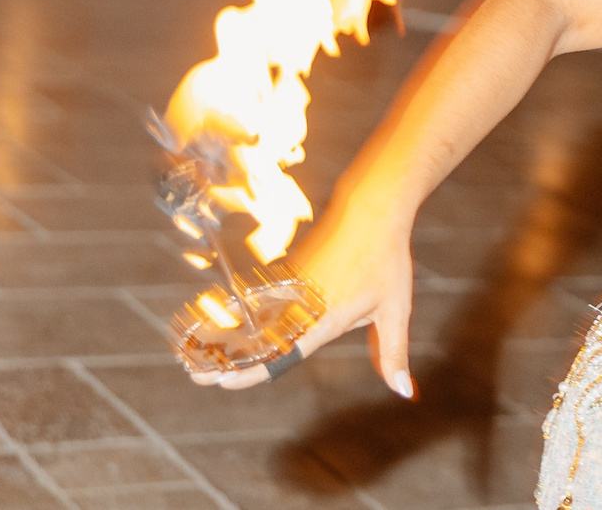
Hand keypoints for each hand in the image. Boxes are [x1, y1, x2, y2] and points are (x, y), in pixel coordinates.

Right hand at [188, 191, 415, 394]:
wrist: (371, 209)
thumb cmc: (386, 260)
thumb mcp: (395, 309)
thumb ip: (393, 352)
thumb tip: (405, 392)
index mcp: (325, 318)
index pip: (283, 352)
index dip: (253, 370)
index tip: (224, 383)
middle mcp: (302, 303)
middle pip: (258, 338)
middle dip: (226, 360)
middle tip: (197, 377)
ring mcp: (292, 285)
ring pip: (255, 318)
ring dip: (229, 338)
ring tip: (199, 356)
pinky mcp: (289, 272)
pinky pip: (262, 298)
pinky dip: (243, 315)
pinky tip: (226, 324)